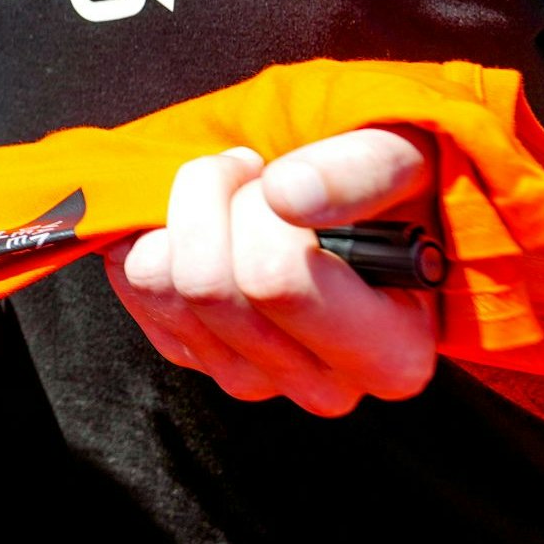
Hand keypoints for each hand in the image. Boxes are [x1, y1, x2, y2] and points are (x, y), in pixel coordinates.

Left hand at [109, 130, 441, 415]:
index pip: (275, 280)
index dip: (260, 209)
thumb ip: (364, 171)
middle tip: (252, 172)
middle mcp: (320, 384)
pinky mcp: (193, 357)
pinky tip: (200, 221)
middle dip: (216, 198)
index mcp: (390, 353)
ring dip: (182, 212)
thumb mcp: (408, 159)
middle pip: (209, 284)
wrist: (355, 210)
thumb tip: (288, 193)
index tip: (285, 176)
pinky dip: (151, 233)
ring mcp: (250, 379)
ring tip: (231, 193)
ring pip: (162, 284)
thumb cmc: (395, 192)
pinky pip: (136, 285)